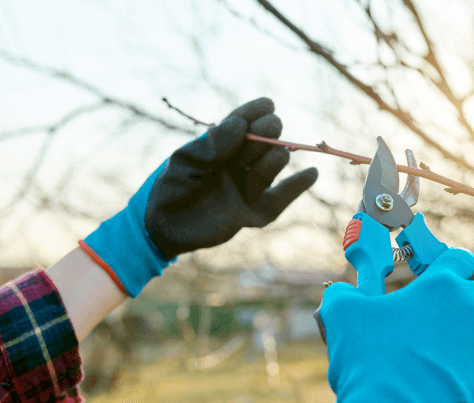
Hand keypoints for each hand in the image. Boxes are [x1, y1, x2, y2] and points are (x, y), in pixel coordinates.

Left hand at [145, 98, 317, 258]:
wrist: (162, 227)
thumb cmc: (169, 188)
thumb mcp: (185, 161)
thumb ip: (212, 144)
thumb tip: (239, 123)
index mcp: (219, 148)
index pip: (241, 125)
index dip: (254, 113)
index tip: (268, 104)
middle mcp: (236, 165)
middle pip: (259, 144)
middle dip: (266, 134)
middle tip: (271, 126)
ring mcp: (245, 188)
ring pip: (268, 168)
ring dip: (274, 158)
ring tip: (278, 152)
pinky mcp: (251, 213)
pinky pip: (278, 200)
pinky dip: (296, 187)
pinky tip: (312, 173)